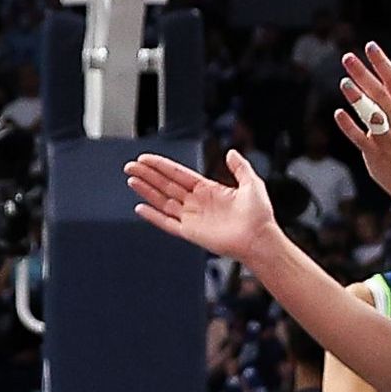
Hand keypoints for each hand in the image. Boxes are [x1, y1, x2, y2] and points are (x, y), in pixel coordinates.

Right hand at [121, 148, 290, 268]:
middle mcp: (197, 202)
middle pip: (166, 185)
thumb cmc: (259, 215)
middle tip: (131, 166)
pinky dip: (153, 217)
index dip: (161, 166)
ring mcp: (192, 217)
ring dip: (147, 190)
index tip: (147, 159)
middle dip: (148, 175)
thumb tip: (231, 152)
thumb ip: (240, 167)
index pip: (178, 174)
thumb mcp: (252, 183)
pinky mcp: (190, 232)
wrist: (259, 239)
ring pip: (163, 201)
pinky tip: (141, 207)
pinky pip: (167, 223)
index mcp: (208, 189)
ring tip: (132, 180)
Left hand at [335, 45, 390, 210]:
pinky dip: (350, 126)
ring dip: (358, 98)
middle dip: (365, 74)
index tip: (370, 46)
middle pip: (381, 93)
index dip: (382, 63)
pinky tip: (339, 113)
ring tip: (344, 82)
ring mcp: (387, 137)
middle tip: (348, 57)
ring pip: (372, 114)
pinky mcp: (374, 152)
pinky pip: (361, 138)